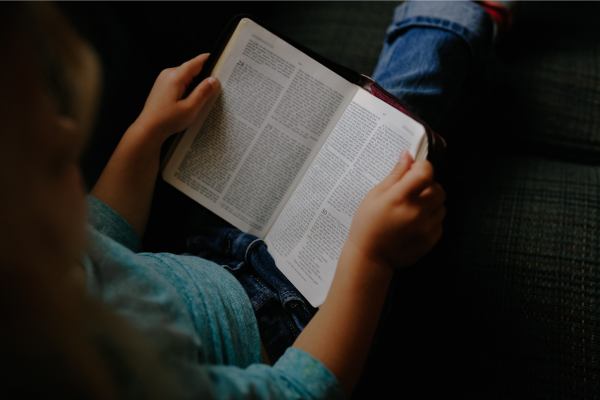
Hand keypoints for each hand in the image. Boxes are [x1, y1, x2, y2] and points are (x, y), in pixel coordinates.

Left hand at [133, 53, 219, 141]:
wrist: (149, 129)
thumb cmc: (167, 120)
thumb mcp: (191, 108)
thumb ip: (203, 92)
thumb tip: (214, 80)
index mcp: (176, 76)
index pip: (197, 62)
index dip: (210, 61)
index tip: (221, 63)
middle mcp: (168, 74)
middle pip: (192, 69)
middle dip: (203, 77)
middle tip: (212, 91)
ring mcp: (164, 79)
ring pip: (186, 77)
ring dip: (195, 85)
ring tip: (199, 100)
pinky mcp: (163, 86)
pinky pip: (179, 82)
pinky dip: (187, 89)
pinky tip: (189, 102)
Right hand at [345, 151, 445, 269]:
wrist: (370, 257)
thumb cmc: (368, 224)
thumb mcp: (375, 195)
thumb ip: (395, 175)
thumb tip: (408, 156)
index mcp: (399, 198)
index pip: (425, 172)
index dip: (421, 168)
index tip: (414, 171)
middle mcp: (415, 212)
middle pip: (438, 188)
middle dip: (428, 186)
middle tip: (413, 192)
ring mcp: (425, 228)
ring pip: (441, 205)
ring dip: (431, 203)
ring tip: (413, 209)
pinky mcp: (431, 240)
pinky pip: (440, 222)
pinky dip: (431, 219)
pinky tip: (415, 223)